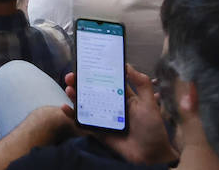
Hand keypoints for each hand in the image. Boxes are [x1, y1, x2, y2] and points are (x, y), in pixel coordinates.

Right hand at [63, 67, 177, 165]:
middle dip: (80, 82)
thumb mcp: (150, 103)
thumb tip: (127, 65)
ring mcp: (103, 117)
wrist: (151, 155)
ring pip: (85, 103)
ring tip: (68, 88)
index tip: (86, 64)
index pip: (106, 81)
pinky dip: (72, 115)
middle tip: (71, 75)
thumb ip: (142, 83)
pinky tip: (66, 108)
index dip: (95, 72)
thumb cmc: (153, 129)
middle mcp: (111, 105)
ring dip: (74, 95)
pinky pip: (83, 121)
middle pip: (92, 90)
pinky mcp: (98, 130)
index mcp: (122, 97)